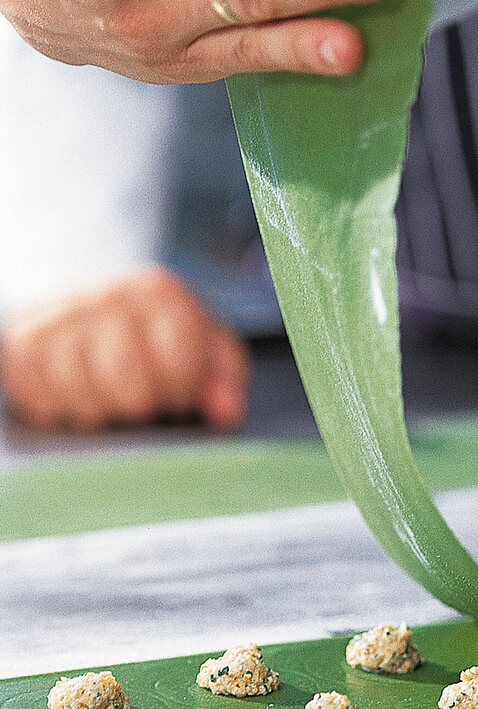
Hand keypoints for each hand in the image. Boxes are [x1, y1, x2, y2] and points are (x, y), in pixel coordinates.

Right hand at [0, 266, 250, 430]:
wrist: (92, 317)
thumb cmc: (159, 341)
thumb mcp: (206, 350)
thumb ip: (226, 377)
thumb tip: (226, 410)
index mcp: (161, 294)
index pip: (178, 361)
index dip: (181, 393)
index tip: (177, 394)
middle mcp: (109, 296)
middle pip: (129, 388)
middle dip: (141, 407)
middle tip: (141, 401)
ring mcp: (61, 317)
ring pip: (85, 400)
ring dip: (102, 413)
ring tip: (111, 398)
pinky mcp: (22, 342)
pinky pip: (43, 402)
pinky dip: (63, 412)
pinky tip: (77, 396)